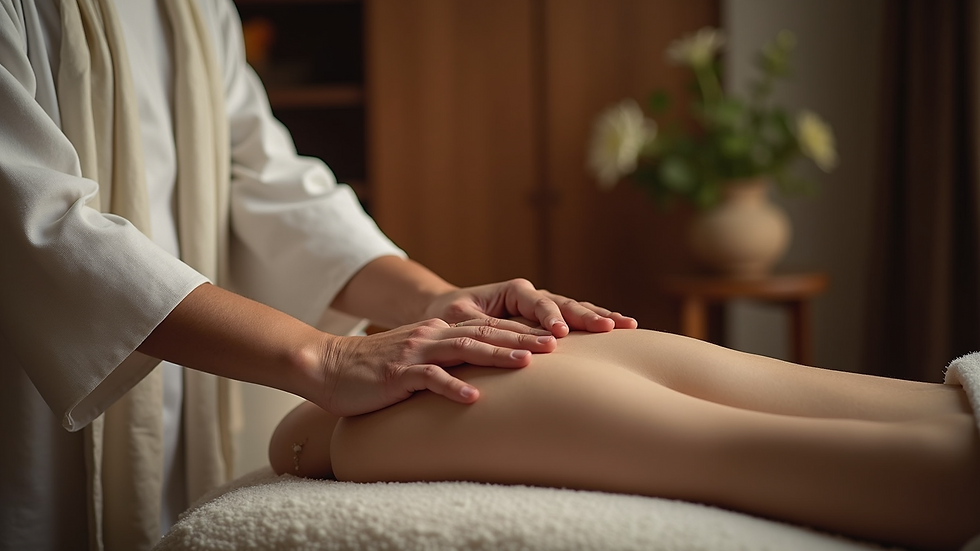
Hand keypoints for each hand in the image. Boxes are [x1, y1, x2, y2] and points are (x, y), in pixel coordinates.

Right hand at [318, 317, 556, 415]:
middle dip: (522, 337)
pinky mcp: (398, 375)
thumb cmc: (375, 371)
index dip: (521, 331)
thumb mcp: (416, 361)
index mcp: (439, 332)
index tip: (554, 337)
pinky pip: (430, 380)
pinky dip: (453, 388)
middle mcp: (432, 336)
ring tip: (527, 362)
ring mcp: (416, 353)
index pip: (488, 328)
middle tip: (556, 344)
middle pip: (484, 333)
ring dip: (498, 354)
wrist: (328, 366)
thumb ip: (445, 363)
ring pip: (464, 350)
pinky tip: (474, 398)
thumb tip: (480, 379)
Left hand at [423, 278, 637, 336]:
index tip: (560, 334)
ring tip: (628, 324)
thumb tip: (500, 340)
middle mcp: (532, 295)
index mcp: (512, 290)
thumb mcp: (459, 320)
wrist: (447, 314)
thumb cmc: (448, 317)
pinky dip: (595, 323)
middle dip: (587, 315)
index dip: (549, 317)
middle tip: (610, 327)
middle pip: (564, 303)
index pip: (536, 302)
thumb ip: (480, 327)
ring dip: (600, 316)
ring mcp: (543, 307)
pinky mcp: (547, 320)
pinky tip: (620, 328)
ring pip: (575, 309)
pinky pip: (574, 320)